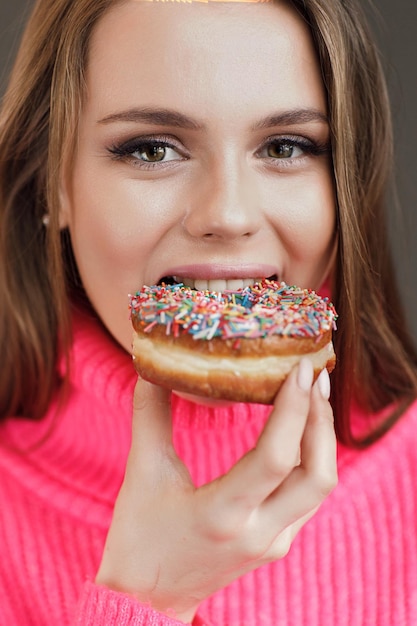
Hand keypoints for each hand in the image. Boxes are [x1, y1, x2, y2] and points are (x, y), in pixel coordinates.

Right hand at [96, 359, 336, 622]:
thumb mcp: (142, 473)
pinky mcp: (277, 543)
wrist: (147, 602)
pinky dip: (312, 458)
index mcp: (223, 514)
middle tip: (313, 376)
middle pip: (318, 474)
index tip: (300, 368)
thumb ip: (150, 414)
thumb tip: (152, 366)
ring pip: (321, 486)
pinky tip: (301, 432)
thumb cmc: (139, 540)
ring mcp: (274, 542)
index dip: (295, 409)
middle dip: (322, 420)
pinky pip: (310, 497)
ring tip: (311, 396)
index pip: (277, 458)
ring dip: (322, 438)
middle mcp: (259, 532)